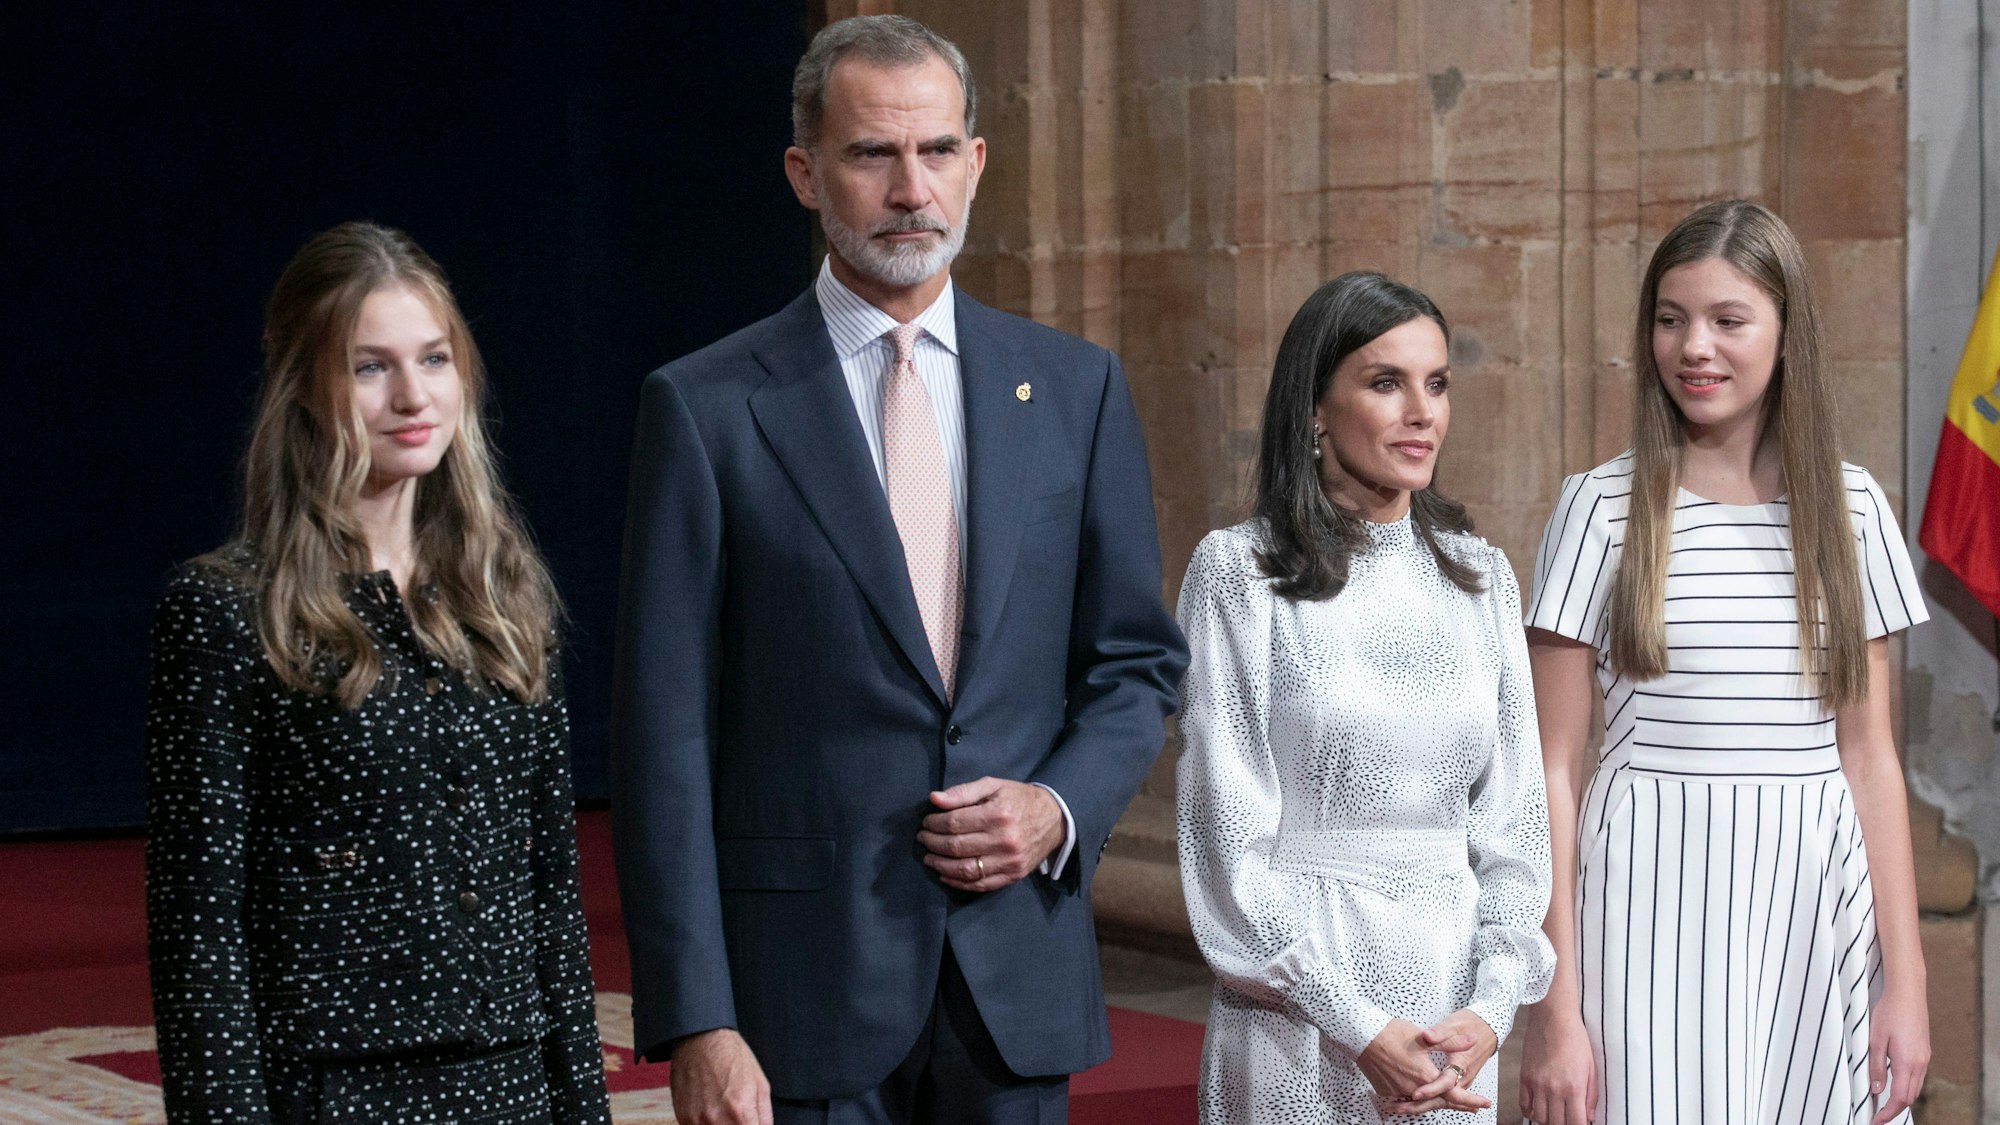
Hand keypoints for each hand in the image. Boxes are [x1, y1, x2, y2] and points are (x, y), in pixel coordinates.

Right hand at [669, 1028, 771, 1124]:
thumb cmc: (732, 1057)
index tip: (750, 1123)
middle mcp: (717, 1120)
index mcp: (740, 1112)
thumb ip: (765, 1117)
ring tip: (724, 1111)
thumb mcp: (761, 1085)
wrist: (701, 1039)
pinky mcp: (683, 1117)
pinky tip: (710, 1111)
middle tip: (739, 1117)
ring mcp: (697, 1120)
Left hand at [918, 777, 1063, 891]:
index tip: (926, 822)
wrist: (1055, 819)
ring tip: (929, 858)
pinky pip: (980, 885)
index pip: (954, 823)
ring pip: (965, 870)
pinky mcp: (1013, 876)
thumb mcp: (993, 786)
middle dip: (933, 843)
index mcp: (997, 814)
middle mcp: (1003, 840)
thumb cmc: (1019, 799)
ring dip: (941, 865)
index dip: (934, 824)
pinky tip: (945, 875)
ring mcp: (1009, 861)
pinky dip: (959, 883)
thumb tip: (934, 799)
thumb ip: (963, 792)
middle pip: (956, 847)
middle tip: (923, 839)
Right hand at [1358, 1017, 1489, 1115]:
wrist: (1362, 1035)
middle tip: (1473, 1107)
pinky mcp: (1387, 1091)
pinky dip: (1418, 1099)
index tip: (1485, 1104)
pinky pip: (1407, 1099)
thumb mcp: (1425, 1037)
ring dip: (1438, 1102)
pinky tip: (1422, 1096)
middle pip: (1440, 1102)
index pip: (1454, 1093)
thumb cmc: (1392, 1033)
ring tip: (1451, 1103)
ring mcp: (1398, 1092)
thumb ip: (1451, 1042)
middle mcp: (1413, 1089)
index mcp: (1425, 1076)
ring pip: (1423, 1103)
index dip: (1471, 1100)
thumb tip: (1473, 1040)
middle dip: (1459, 1104)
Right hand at [1518, 1005, 1596, 1124]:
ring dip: (1547, 1121)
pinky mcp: (1524, 1077)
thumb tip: (1589, 1116)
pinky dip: (1530, 1112)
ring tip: (1554, 1115)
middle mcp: (1553, 1089)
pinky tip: (1538, 1109)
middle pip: (1556, 1124)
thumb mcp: (1591, 1068)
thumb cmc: (1574, 1038)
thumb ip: (1591, 1096)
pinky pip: (1523, 1105)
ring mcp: (1536, 1084)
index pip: (1575, 1123)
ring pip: (1539, 1118)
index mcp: (1574, 1087)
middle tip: (1567, 1119)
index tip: (1579, 1124)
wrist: (1553, 1018)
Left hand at [1867, 982, 1929, 1124]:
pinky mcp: (1923, 1051)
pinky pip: (1917, 1076)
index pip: (1900, 1098)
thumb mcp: (1874, 1040)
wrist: (1908, 993)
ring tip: (1883, 1103)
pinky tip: (1894, 1083)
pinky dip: (1906, 1085)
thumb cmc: (1889, 1012)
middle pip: (1910, 1096)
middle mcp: (1920, 1063)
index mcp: (1907, 1063)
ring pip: (1915, 1087)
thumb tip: (1876, 1089)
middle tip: (1877, 1115)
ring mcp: (1924, 1057)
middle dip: (1894, 1109)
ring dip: (1901, 1098)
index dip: (1887, 1113)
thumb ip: (1876, 1066)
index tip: (1875, 1121)